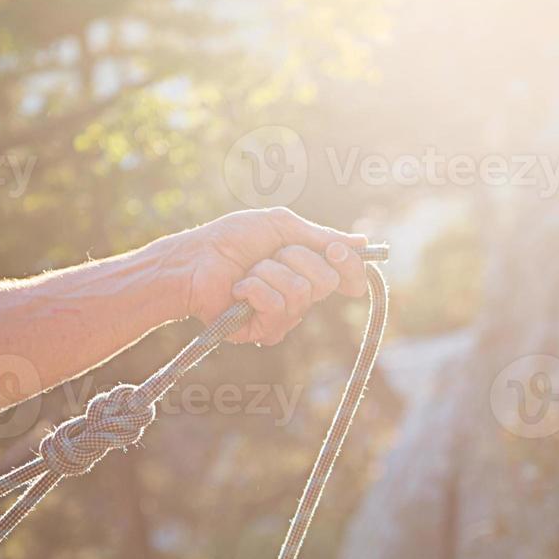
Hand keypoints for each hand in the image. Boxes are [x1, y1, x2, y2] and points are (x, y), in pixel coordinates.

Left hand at [173, 208, 367, 344]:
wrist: (195, 259)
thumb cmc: (232, 240)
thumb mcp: (282, 227)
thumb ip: (321, 237)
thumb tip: (363, 243)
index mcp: (307, 269)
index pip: (344, 274)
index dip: (348, 264)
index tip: (336, 251)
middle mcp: (301, 295)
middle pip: (327, 281)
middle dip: (297, 258)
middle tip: (270, 254)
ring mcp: (284, 316)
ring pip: (301, 293)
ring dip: (269, 272)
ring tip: (248, 272)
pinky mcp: (265, 331)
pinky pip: (278, 308)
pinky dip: (255, 289)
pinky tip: (238, 290)